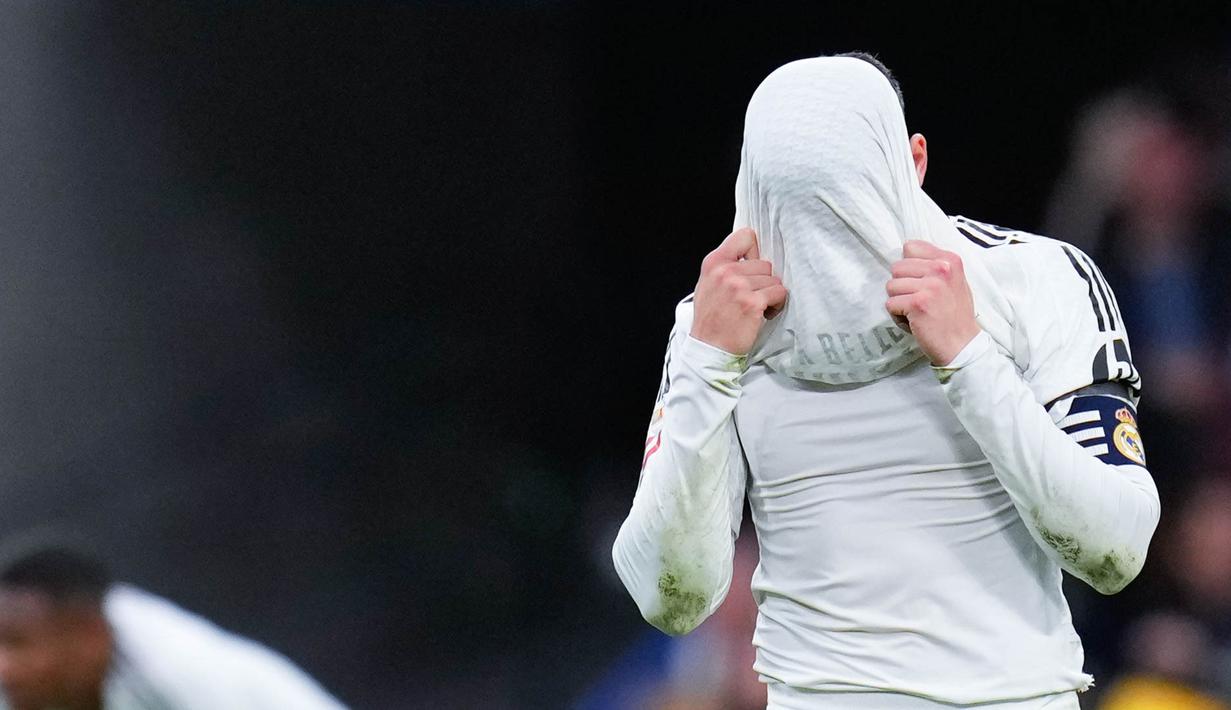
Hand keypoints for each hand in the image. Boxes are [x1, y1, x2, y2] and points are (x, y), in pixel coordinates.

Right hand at [690, 228, 787, 355]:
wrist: (709, 347)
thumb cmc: (710, 318)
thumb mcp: (708, 283)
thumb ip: (725, 266)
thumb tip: (751, 255)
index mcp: (714, 262)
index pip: (745, 236)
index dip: (754, 251)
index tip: (752, 265)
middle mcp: (726, 271)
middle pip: (764, 263)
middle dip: (762, 280)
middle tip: (752, 296)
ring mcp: (740, 286)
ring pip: (773, 279)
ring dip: (769, 294)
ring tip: (756, 306)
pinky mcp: (753, 302)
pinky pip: (779, 293)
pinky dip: (776, 304)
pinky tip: (764, 313)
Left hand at [885, 240, 980, 365]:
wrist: (963, 344)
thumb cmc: (955, 314)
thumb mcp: (954, 281)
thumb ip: (934, 264)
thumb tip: (906, 251)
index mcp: (950, 260)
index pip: (910, 247)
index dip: (908, 268)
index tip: (919, 282)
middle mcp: (941, 269)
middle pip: (897, 268)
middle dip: (902, 286)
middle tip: (919, 301)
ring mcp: (929, 286)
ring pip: (891, 286)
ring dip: (899, 302)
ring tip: (916, 312)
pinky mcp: (917, 303)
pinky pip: (890, 304)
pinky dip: (897, 316)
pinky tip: (914, 321)